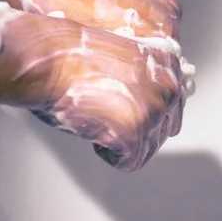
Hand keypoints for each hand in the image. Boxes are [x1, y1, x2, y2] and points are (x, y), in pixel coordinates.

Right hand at [0, 8, 184, 171]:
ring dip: (120, 142)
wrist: (50, 60)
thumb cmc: (74, 58)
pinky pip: (129, 162)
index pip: (171, 108)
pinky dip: (108, 154)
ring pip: (146, 149)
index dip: (144, 115)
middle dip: (135, 131)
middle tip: (105, 119)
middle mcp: (168, 88)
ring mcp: (153, 112)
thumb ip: (144, 82)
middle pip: (162, 131)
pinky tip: (93, 131)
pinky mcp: (134, 133)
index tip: (121, 110)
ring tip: (96, 120)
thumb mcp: (124, 61)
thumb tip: (145, 108)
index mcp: (168, 66)